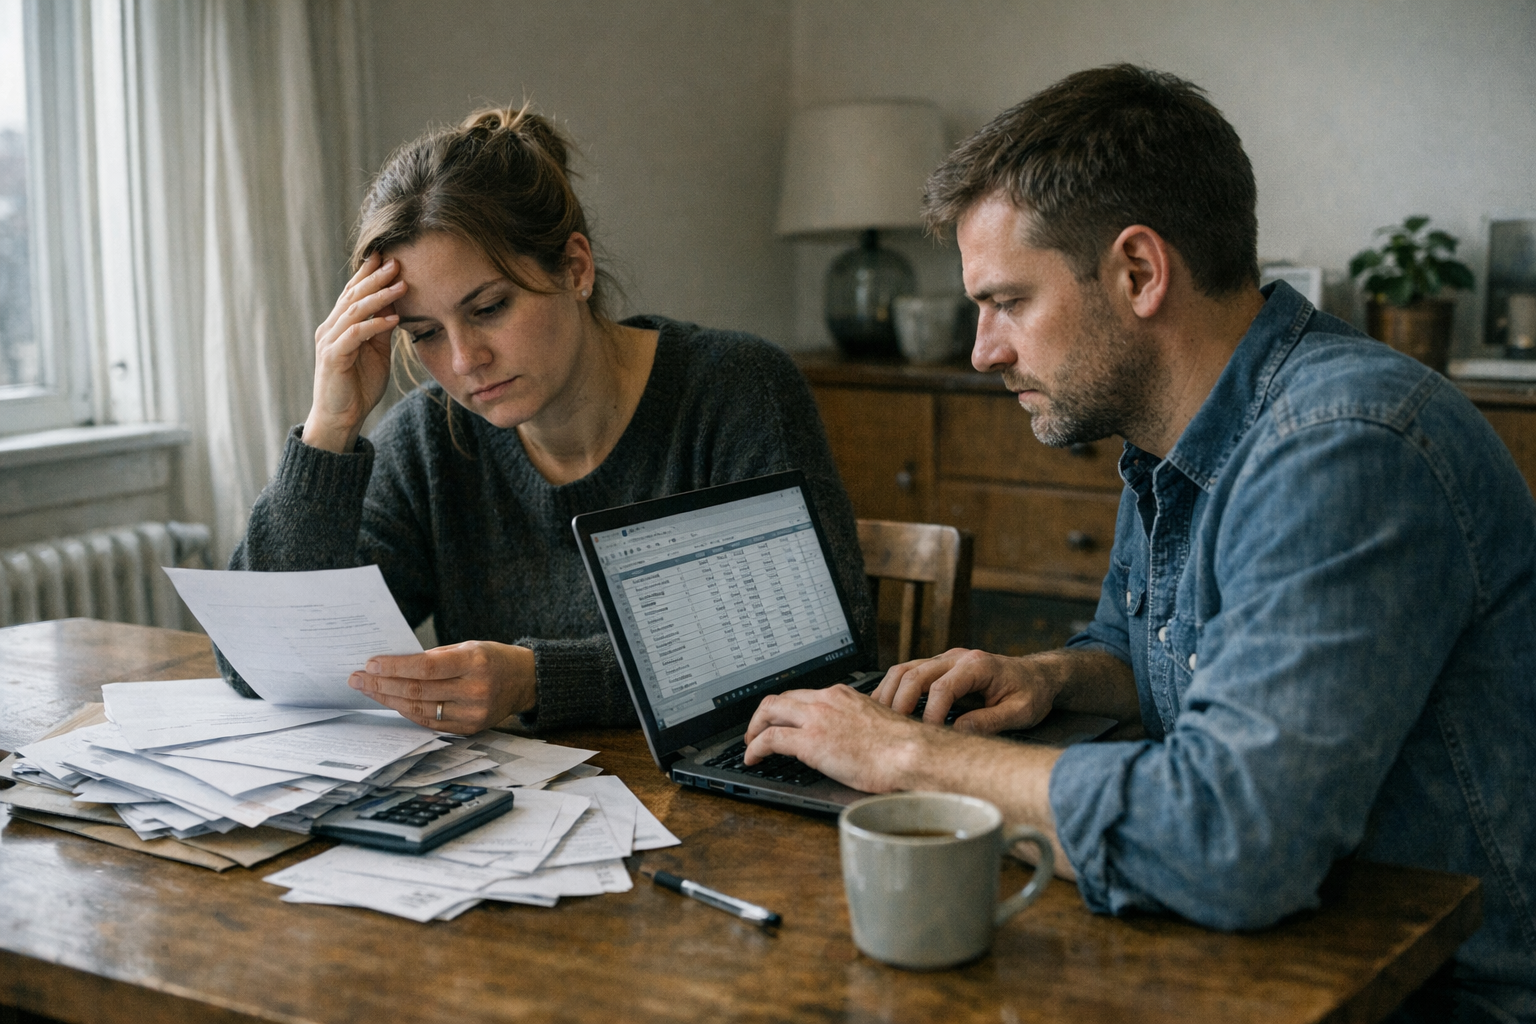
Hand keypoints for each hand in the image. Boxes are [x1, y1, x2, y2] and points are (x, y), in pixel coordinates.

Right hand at [304, 252, 404, 452]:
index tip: (386, 255)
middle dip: (375, 277)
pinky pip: (355, 335)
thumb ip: (382, 329)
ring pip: (354, 310)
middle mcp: (330, 328)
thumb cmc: (358, 386)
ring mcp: (329, 341)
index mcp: (340, 325)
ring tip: (400, 284)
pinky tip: (393, 318)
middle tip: (396, 261)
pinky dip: (374, 325)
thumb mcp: (376, 352)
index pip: (353, 293)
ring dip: (379, 296)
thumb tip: (396, 306)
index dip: (368, 273)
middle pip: (353, 295)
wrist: (340, 418)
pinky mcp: (333, 357)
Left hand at [347, 641, 535, 733]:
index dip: (395, 667)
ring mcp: (473, 713)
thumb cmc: (492, 658)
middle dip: (382, 685)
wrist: (525, 681)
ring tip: (368, 690)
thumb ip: (435, 657)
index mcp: (475, 662)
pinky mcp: (470, 728)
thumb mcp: (468, 646)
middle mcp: (475, 690)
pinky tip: (392, 702)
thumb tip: (392, 665)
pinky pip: (430, 722)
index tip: (370, 664)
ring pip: (420, 710)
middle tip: (357, 678)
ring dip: (389, 700)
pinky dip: (408, 712)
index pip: (426, 668)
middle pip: (418, 691)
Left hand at [743, 684, 950, 792]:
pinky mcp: (809, 741)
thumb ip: (856, 724)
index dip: (786, 709)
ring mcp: (816, 719)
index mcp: (842, 695)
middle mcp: (826, 700)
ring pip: (769, 712)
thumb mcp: (875, 724)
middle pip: (780, 699)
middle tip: (757, 731)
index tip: (781, 720)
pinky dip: (755, 747)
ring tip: (750, 745)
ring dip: (755, 728)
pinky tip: (752, 758)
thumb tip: (850, 738)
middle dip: (763, 715)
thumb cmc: (902, 747)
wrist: (910, 753)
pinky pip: (770, 739)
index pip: (803, 695)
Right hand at [872, 648, 1059, 733]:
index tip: (928, 736)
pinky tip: (886, 708)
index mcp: (978, 665)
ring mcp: (945, 660)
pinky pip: (907, 672)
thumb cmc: (1031, 692)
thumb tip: (958, 733)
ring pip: (905, 669)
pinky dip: (893, 689)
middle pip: (915, 673)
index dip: (931, 714)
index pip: (943, 687)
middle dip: (900, 702)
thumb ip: (991, 721)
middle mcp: (957, 657)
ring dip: (890, 693)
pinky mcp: (938, 667)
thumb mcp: (1021, 711)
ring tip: (881, 719)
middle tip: (893, 730)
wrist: (1037, 676)